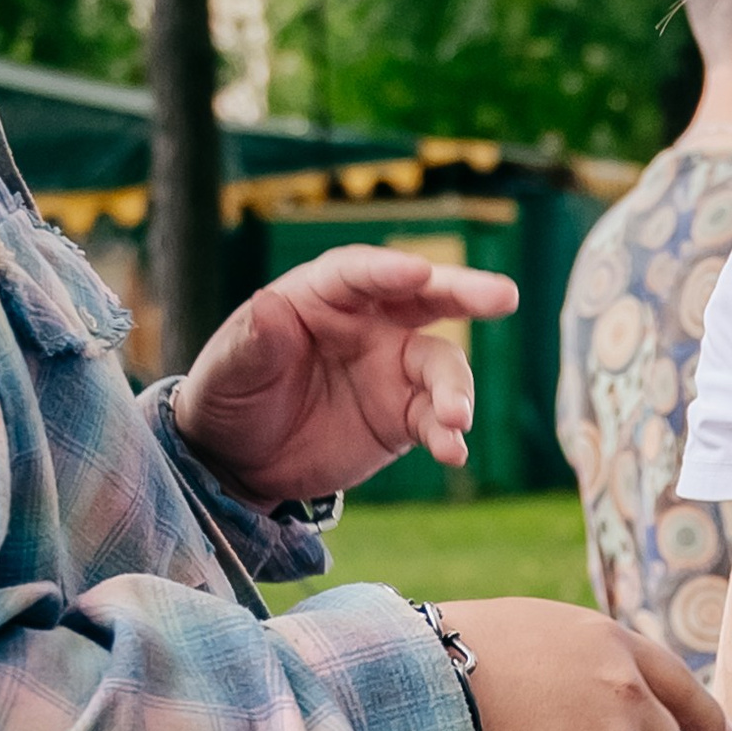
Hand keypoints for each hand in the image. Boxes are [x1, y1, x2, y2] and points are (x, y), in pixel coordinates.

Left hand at [172, 245, 520, 506]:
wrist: (238, 460)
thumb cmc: (228, 396)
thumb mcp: (228, 370)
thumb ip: (252, 340)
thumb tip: (268, 306)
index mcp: (321, 295)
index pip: (360, 273)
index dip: (389, 270)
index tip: (419, 271)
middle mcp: (368, 323)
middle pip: (426, 297)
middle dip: (466, 293)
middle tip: (504, 296)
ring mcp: (391, 369)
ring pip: (441, 366)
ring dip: (456, 389)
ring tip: (456, 418)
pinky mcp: (403, 417)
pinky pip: (435, 421)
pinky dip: (448, 435)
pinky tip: (454, 452)